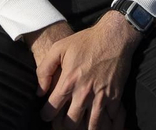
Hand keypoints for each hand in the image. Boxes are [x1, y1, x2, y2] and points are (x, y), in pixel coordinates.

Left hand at [36, 13, 140, 129]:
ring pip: (91, 126)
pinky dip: (105, 123)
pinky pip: (109, 119)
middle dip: (64, 126)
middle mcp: (83, 93)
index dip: (46, 115)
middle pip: (71, 123)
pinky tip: (100, 123)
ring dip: (85, 129)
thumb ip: (44, 70)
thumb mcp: (59, 48)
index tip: (46, 115)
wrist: (114, 36)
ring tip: (81, 127)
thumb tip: (40, 92)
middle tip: (63, 123)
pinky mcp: (115, 97)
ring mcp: (100, 96)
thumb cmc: (85, 41)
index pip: (51, 109)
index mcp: (68, 82)